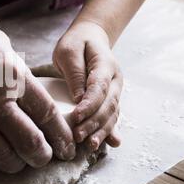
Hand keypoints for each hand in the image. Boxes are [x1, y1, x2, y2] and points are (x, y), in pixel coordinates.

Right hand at [0, 0, 75, 172]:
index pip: (47, 115)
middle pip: (31, 143)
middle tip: (45, 158)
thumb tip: (25, 96)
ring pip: (2, 157)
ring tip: (18, 161)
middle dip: (43, 156)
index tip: (67, 146)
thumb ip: (14, 73)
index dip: (62, 136)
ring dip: (15, 163)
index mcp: (12, 75)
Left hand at [53, 21, 122, 149]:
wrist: (90, 38)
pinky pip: (111, 116)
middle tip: (78, 136)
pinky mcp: (110, 99)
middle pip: (108, 105)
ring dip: (102, 131)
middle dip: (94, 122)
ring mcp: (115, 91)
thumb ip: (75, 73)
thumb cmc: (76, 44)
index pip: (99, 87)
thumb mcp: (69, 52)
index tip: (76, 116)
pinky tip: (111, 143)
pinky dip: (109, 130)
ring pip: (112, 114)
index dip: (89, 104)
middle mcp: (115, 80)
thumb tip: (78, 98)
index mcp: (105, 65)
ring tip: (90, 145)